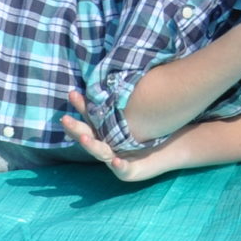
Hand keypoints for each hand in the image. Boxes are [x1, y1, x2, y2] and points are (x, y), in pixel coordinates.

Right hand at [61, 89, 182, 182]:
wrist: (175, 146)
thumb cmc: (155, 128)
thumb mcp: (138, 111)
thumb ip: (127, 96)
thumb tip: (119, 68)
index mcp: (107, 132)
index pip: (90, 117)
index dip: (81, 106)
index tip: (72, 93)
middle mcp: (108, 147)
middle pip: (87, 136)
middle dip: (75, 129)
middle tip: (65, 120)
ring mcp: (116, 160)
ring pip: (100, 153)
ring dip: (92, 146)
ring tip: (85, 137)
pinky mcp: (130, 172)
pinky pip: (123, 169)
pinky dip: (119, 165)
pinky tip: (116, 160)